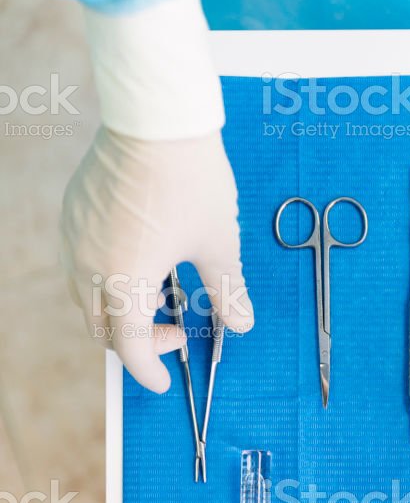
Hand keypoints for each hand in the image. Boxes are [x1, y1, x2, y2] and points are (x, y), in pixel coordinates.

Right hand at [60, 128, 253, 392]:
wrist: (158, 120)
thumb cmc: (191, 181)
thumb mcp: (218, 243)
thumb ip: (227, 289)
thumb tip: (242, 323)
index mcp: (124, 278)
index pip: (129, 345)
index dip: (148, 369)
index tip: (163, 382)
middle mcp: (90, 262)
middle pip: (101, 326)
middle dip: (136, 341)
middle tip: (176, 332)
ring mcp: (77, 236)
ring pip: (86, 296)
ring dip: (119, 311)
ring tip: (160, 298)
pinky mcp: (75, 212)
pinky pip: (82, 262)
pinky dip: (107, 280)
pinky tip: (140, 266)